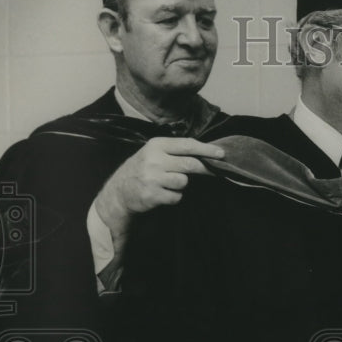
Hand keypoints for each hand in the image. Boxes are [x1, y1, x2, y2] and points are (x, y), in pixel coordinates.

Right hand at [94, 137, 224, 237]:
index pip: (187, 145)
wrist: (120, 191)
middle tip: (214, 172)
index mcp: (156, 145)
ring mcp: (152, 178)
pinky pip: (176, 197)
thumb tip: (206, 153)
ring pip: (184, 181)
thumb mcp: (155, 153)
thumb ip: (176, 151)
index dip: (206, 150)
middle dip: (205, 169)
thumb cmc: (143, 169)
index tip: (221, 154)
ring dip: (182, 185)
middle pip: (190, 164)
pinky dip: (174, 197)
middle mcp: (154, 159)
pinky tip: (163, 194)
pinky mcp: (152, 195)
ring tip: (169, 183)